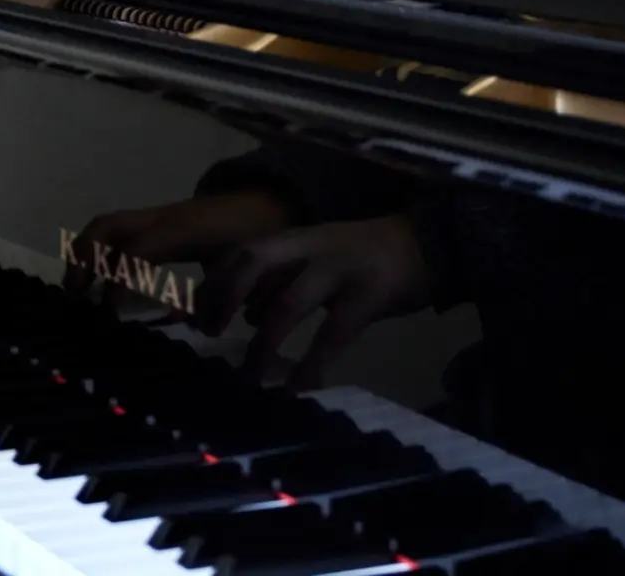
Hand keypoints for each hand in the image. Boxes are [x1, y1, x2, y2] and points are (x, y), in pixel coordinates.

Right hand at [67, 191, 293, 328]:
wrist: (268, 202)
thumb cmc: (258, 236)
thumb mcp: (243, 269)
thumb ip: (216, 297)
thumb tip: (189, 325)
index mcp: (181, 230)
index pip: (135, 252)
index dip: (117, 283)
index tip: (109, 316)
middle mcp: (161, 217)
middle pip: (107, 227)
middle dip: (84, 259)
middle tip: (76, 296)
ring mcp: (157, 215)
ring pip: (107, 225)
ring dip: (86, 253)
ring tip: (78, 289)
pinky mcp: (158, 221)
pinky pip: (119, 230)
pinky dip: (101, 250)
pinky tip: (101, 279)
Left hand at [206, 215, 433, 389]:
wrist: (429, 242)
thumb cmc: (366, 254)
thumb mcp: (318, 256)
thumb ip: (283, 278)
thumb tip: (247, 316)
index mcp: (294, 238)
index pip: (240, 252)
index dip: (213, 282)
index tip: (195, 315)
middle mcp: (309, 247)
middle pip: (252, 262)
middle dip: (223, 297)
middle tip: (209, 333)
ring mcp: (339, 269)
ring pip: (288, 303)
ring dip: (264, 342)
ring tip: (251, 375)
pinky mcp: (369, 295)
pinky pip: (333, 334)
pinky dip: (313, 363)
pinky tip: (301, 386)